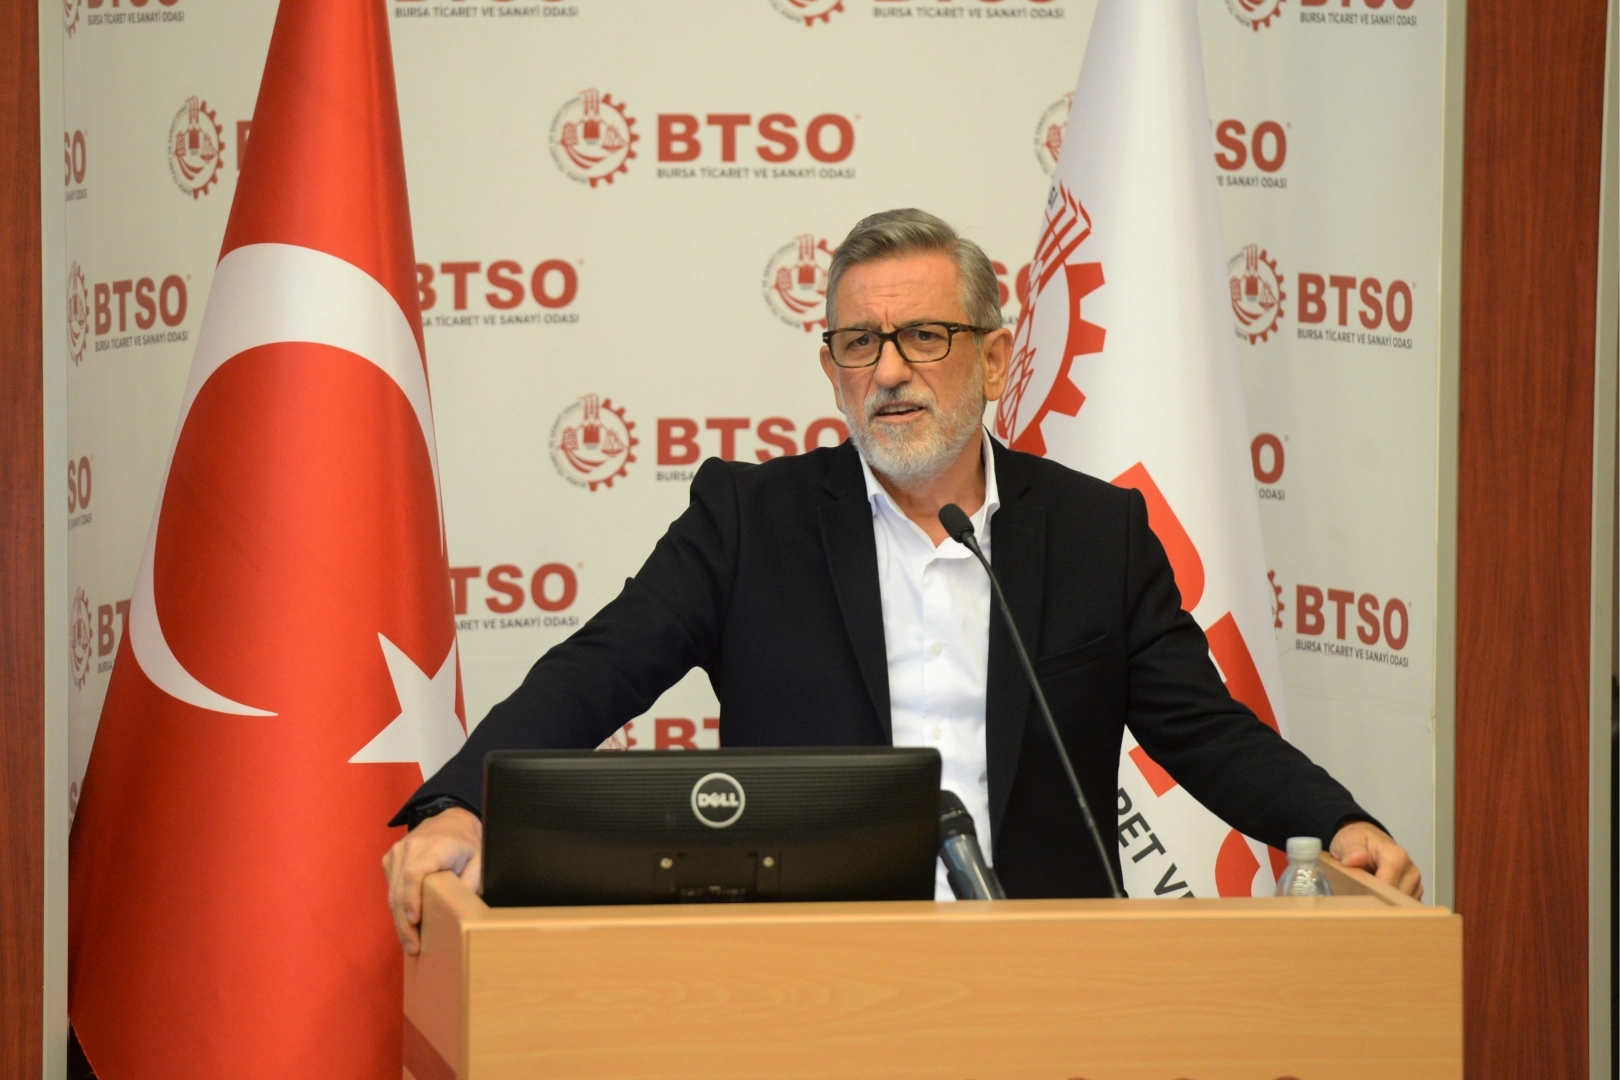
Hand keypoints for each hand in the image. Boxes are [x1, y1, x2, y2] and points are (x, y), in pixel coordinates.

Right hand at [383, 806, 481, 955]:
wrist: (451, 820)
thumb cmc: (467, 843)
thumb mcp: (479, 860)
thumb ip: (472, 881)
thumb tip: (463, 908)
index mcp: (434, 846)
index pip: (414, 874)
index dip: (411, 899)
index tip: (415, 921)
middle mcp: (411, 846)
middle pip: (399, 889)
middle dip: (404, 922)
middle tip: (413, 947)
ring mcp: (397, 851)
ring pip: (391, 891)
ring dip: (398, 919)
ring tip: (410, 943)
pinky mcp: (391, 858)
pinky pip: (390, 886)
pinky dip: (397, 907)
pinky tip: (406, 924)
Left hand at [1330, 820, 1421, 899]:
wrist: (1368, 841)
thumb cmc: (1359, 841)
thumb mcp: (1348, 840)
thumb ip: (1351, 850)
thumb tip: (1357, 858)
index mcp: (1397, 856)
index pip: (1389, 885)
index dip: (1374, 895)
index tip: (1359, 900)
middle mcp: (1410, 871)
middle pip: (1396, 899)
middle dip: (1377, 902)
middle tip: (1358, 900)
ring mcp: (1414, 883)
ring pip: (1400, 906)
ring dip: (1383, 905)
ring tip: (1366, 897)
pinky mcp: (1413, 893)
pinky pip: (1403, 907)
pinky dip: (1389, 907)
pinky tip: (1376, 900)